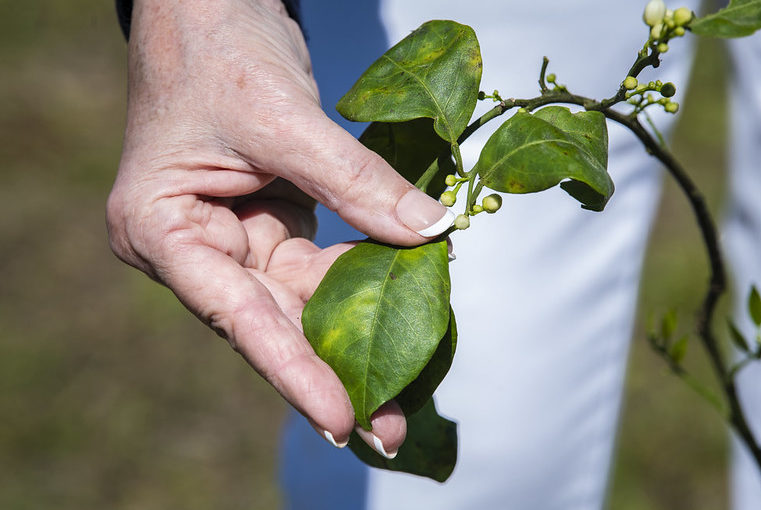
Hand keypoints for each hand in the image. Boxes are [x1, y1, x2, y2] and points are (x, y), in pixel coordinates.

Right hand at [106, 0, 452, 456]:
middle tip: (387, 426)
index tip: (341, 419)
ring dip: (355, 334)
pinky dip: (361, 280)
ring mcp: (232, 239)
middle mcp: (194, 247)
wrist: (212, 7)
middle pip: (270, 321)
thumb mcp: (285, 118)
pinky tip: (402, 307)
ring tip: (405, 387)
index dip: (291, 370)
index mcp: (161, 230)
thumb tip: (432, 233)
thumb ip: (356, 182)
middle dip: (332, 370)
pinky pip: (319, 265)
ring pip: (300, 300)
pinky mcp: (269, 226)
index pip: (233, 313)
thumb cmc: (218, 50)